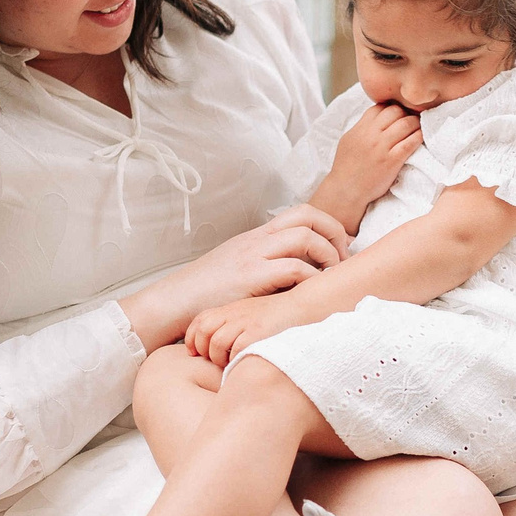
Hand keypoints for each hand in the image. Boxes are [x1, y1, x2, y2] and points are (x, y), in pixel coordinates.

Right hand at [122, 206, 347, 348]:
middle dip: (335, 233)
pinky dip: (312, 278)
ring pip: (304, 236)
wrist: (172, 302)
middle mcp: (257, 240)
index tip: (339, 248)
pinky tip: (313, 293)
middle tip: (344, 258)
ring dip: (327, 255)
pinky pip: (293, 268)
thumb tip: (298, 276)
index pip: (300, 213)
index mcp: (256, 237)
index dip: (328, 225)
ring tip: (331, 276)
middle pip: (307, 216)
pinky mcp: (250, 277)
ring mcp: (253, 256)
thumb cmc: (205, 294)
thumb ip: (265, 267)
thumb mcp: (237, 270)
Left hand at [184, 292, 304, 366]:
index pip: (200, 321)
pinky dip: (236, 360)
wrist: (305, 307)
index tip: (195, 353)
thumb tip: (219, 348)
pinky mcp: (258, 332)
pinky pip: (236, 349)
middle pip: (204, 331)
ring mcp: (246, 322)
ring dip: (220, 358)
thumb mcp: (252, 316)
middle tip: (215, 361)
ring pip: (217, 342)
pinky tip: (243, 364)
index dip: (193, 339)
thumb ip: (235, 326)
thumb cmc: (281, 318)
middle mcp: (235, 313)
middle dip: (204, 350)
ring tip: (230, 364)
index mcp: (232, 309)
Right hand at [314, 103, 421, 229]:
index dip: (391, 107)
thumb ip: (362, 127)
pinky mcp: (392, 160)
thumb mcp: (349, 141)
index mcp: (360, 128)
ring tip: (419, 127)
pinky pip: (410, 142)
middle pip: (395, 111)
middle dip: (406, 113)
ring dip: (416, 123)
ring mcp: (382, 147)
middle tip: (411, 119)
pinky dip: (419, 136)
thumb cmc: (346, 168)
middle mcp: (371, 135)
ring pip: (406, 123)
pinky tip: (422, 137)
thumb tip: (376, 116)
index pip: (379, 107)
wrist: (346, 191)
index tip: (399, 113)